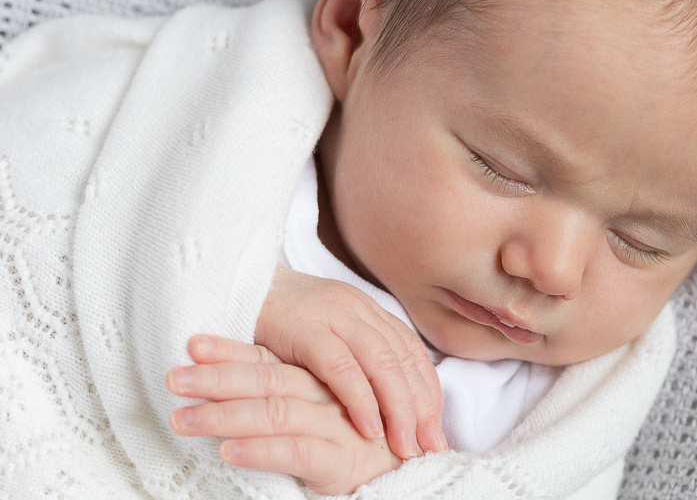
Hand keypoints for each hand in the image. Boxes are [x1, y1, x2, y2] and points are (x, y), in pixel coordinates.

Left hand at [166, 335, 401, 494]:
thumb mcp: (318, 408)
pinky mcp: (339, 458)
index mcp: (320, 374)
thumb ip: (285, 391)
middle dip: (216, 377)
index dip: (229, 349)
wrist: (404, 472)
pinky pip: (296, 451)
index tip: (190, 344)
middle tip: (173, 378)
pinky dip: (260, 450)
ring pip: (275, 411)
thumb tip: (232, 383)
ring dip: (224, 414)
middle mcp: (326, 392)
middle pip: (267, 376)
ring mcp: (334, 423)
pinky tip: (227, 452)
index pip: (267, 357)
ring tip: (180, 419)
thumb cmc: (352, 439)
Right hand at [255, 265, 445, 458]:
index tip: (436, 427)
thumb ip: (357, 356)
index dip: (428, 390)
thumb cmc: (282, 322)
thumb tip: (389, 399)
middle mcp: (359, 310)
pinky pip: (342, 367)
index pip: (412, 352)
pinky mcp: (306, 329)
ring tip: (406, 443)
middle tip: (430, 443)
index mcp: (369, 310)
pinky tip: (369, 427)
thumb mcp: (329, 334)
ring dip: (398, 407)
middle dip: (421, 406)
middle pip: (403, 360)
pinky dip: (360, 399)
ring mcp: (334, 316)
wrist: (238, 288)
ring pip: (382, 363)